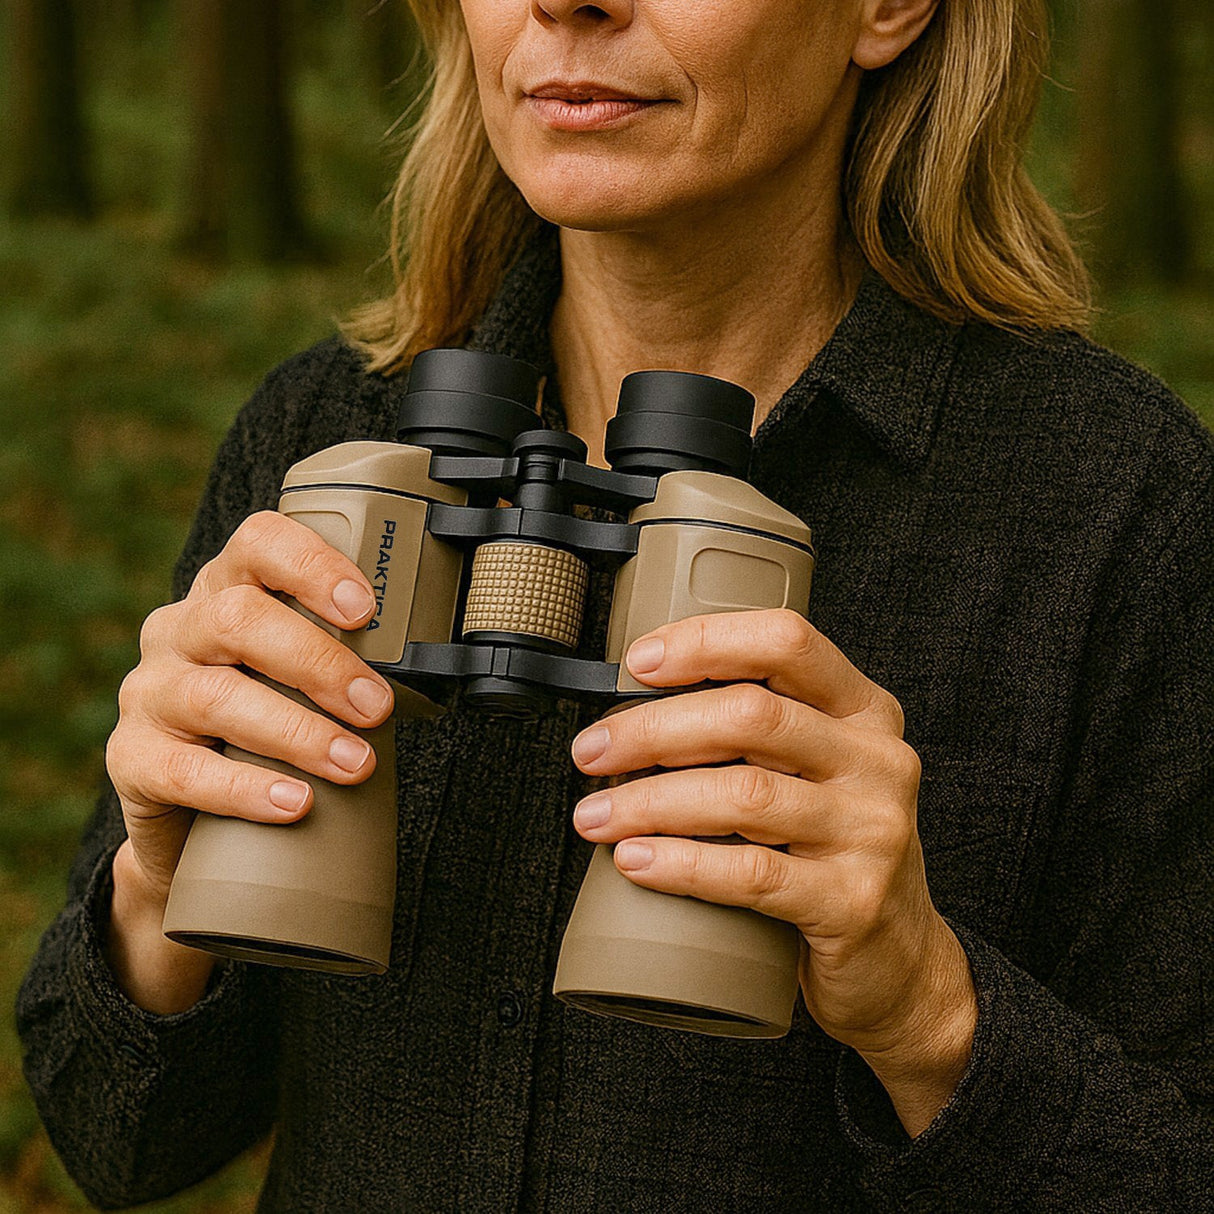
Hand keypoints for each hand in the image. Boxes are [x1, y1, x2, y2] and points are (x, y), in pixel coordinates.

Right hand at [103, 511, 394, 1009]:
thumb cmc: (274, 729)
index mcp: (228, 591)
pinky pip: (180, 770)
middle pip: (238, 619)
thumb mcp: (309, 680)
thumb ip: (358, 657)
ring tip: (355, 763)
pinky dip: (244, 788)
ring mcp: (150, 694)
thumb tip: (454, 650)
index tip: (366, 607)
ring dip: (297, 730)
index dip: (312, 565)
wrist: (199, 821)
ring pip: (214, 696)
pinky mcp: (132, 761)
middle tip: (377, 705)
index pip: (258, 544)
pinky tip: (293, 803)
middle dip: (319, 661)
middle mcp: (180, 630)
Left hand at [570, 609, 975, 1134]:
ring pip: (744, 795)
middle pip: (752, 716)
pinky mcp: (853, 901)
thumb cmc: (830, 850)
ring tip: (596, 814)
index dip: (706, 642)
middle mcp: (877, 761)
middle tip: (591, 752)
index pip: (787, 642)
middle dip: (653, 730)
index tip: (636, 663)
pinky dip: (681, 864)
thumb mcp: (815, 771)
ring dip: (651, 801)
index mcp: (865, 711)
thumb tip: (632, 706)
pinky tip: (635, 861)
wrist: (899, 961)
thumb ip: (757, 732)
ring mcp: (873, 831)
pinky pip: (751, 873)